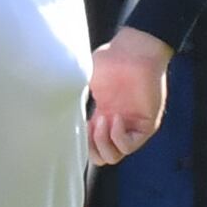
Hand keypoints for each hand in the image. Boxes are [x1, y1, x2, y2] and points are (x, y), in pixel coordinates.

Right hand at [87, 26, 171, 167]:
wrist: (134, 49)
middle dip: (92, 148)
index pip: (92, 146)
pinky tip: (115, 118)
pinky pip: (130, 146)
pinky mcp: (146, 124)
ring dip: (103, 143)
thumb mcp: (86, 79)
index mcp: (102, 117)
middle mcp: (116, 125)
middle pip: (103, 157)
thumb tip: (59, 109)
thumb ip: (75, 96)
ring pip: (115, 156)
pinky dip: (118, 137)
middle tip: (90, 127)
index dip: (83, 142)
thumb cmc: (112, 58)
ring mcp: (131, 126)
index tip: (80, 124)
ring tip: (102, 121)